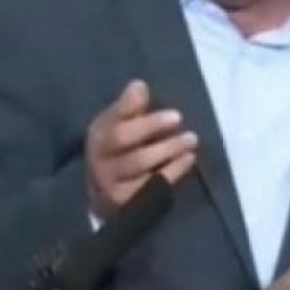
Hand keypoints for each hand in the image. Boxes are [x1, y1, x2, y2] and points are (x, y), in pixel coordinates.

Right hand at [85, 79, 197, 217]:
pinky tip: (188, 160)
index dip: (140, 112)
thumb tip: (139, 86)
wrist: (104, 193)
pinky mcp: (123, 203)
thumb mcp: (118, 126)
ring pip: (139, 164)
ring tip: (191, 141)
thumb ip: (129, 107)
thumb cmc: (119, 151)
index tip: (172, 112)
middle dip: (153, 127)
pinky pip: (149, 187)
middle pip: (123, 139)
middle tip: (181, 121)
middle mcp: (98, 158)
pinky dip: (172, 172)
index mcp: (98, 134)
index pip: (115, 118)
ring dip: (168, 150)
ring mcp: (109, 183)